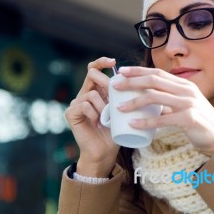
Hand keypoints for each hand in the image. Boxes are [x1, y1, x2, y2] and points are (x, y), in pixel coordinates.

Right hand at [65, 57, 119, 176]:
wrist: (104, 152)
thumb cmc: (117, 132)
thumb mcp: (123, 110)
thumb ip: (127, 96)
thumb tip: (143, 82)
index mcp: (96, 91)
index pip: (94, 69)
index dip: (101, 62)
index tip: (113, 62)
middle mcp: (84, 94)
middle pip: (91, 74)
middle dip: (105, 82)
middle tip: (114, 96)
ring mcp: (76, 103)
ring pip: (91, 92)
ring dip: (102, 105)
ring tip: (107, 118)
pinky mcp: (70, 113)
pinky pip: (83, 105)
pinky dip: (93, 113)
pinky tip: (97, 122)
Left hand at [113, 66, 213, 156]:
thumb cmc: (199, 121)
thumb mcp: (184, 105)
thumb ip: (169, 100)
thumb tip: (147, 98)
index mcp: (184, 84)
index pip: (157, 72)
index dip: (138, 71)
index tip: (122, 71)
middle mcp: (186, 90)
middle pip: (153, 81)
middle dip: (132, 82)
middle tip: (115, 86)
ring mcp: (188, 103)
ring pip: (155, 97)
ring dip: (134, 101)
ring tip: (119, 107)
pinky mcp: (188, 118)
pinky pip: (162, 119)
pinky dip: (145, 122)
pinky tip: (133, 124)